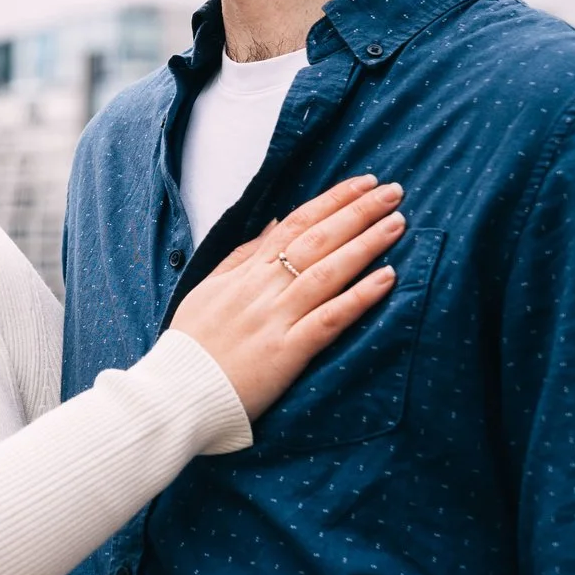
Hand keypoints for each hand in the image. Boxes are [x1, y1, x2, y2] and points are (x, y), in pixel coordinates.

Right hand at [167, 175, 406, 416]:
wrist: (177, 392)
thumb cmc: (192, 345)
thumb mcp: (208, 288)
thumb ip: (242, 255)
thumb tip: (275, 222)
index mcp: (245, 273)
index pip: (294, 223)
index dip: (332, 200)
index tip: (363, 182)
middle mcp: (262, 289)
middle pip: (317, 239)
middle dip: (358, 211)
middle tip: (394, 191)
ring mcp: (275, 318)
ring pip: (327, 272)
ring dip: (365, 245)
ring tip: (397, 223)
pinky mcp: (286, 352)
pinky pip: (329, 319)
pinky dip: (359, 297)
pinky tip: (387, 278)